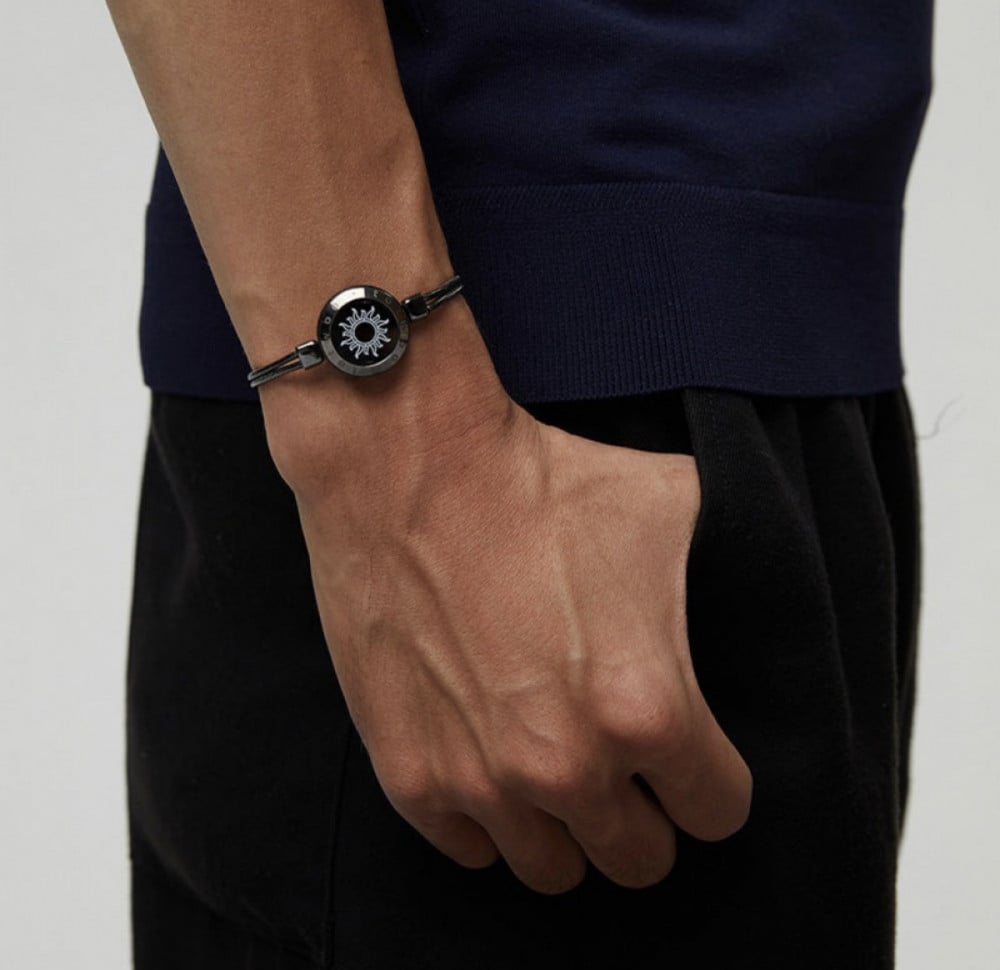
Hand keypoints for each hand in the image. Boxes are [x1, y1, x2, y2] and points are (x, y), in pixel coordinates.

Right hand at [283, 391, 751, 894]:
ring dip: (566, 827)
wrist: (413, 470)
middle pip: (641, 860)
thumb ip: (733, 568)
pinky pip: (472, 850)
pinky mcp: (412, 776)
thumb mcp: (674, 505)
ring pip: (556, 871)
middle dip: (643, 814)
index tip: (689, 753)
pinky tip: (492, 762)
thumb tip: (763, 582)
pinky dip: (489, 820)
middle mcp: (569, 766)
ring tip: (555, 767)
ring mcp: (483, 782)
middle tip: (621, 760)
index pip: (718, 812)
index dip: (710, 779)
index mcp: (649, 709)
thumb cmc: (538, 483)